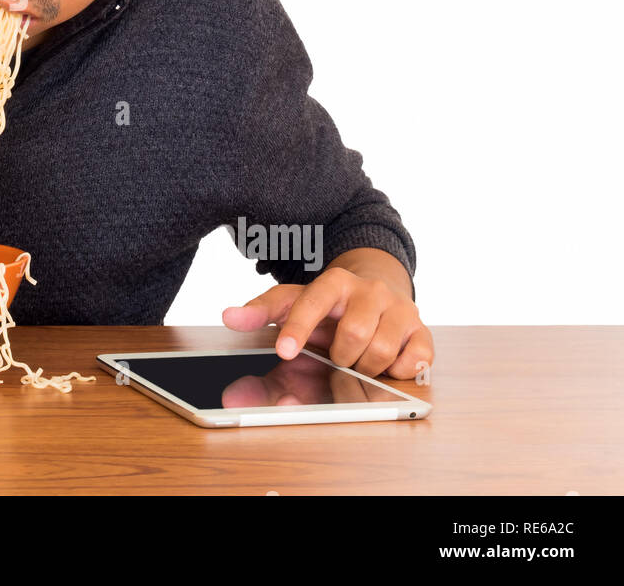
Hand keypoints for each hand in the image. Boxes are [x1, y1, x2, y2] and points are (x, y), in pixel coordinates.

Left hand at [222, 266, 434, 379]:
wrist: (376, 292)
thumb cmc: (329, 305)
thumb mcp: (293, 303)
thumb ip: (260, 312)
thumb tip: (228, 317)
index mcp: (334, 281)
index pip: (312, 302)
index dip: (298, 329)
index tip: (284, 352)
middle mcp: (370, 290)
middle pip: (352, 335)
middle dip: (338, 357)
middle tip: (336, 357)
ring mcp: (400, 308)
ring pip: (382, 351)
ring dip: (364, 367)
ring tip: (357, 360)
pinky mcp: (422, 329)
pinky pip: (416, 359)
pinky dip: (399, 370)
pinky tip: (388, 364)